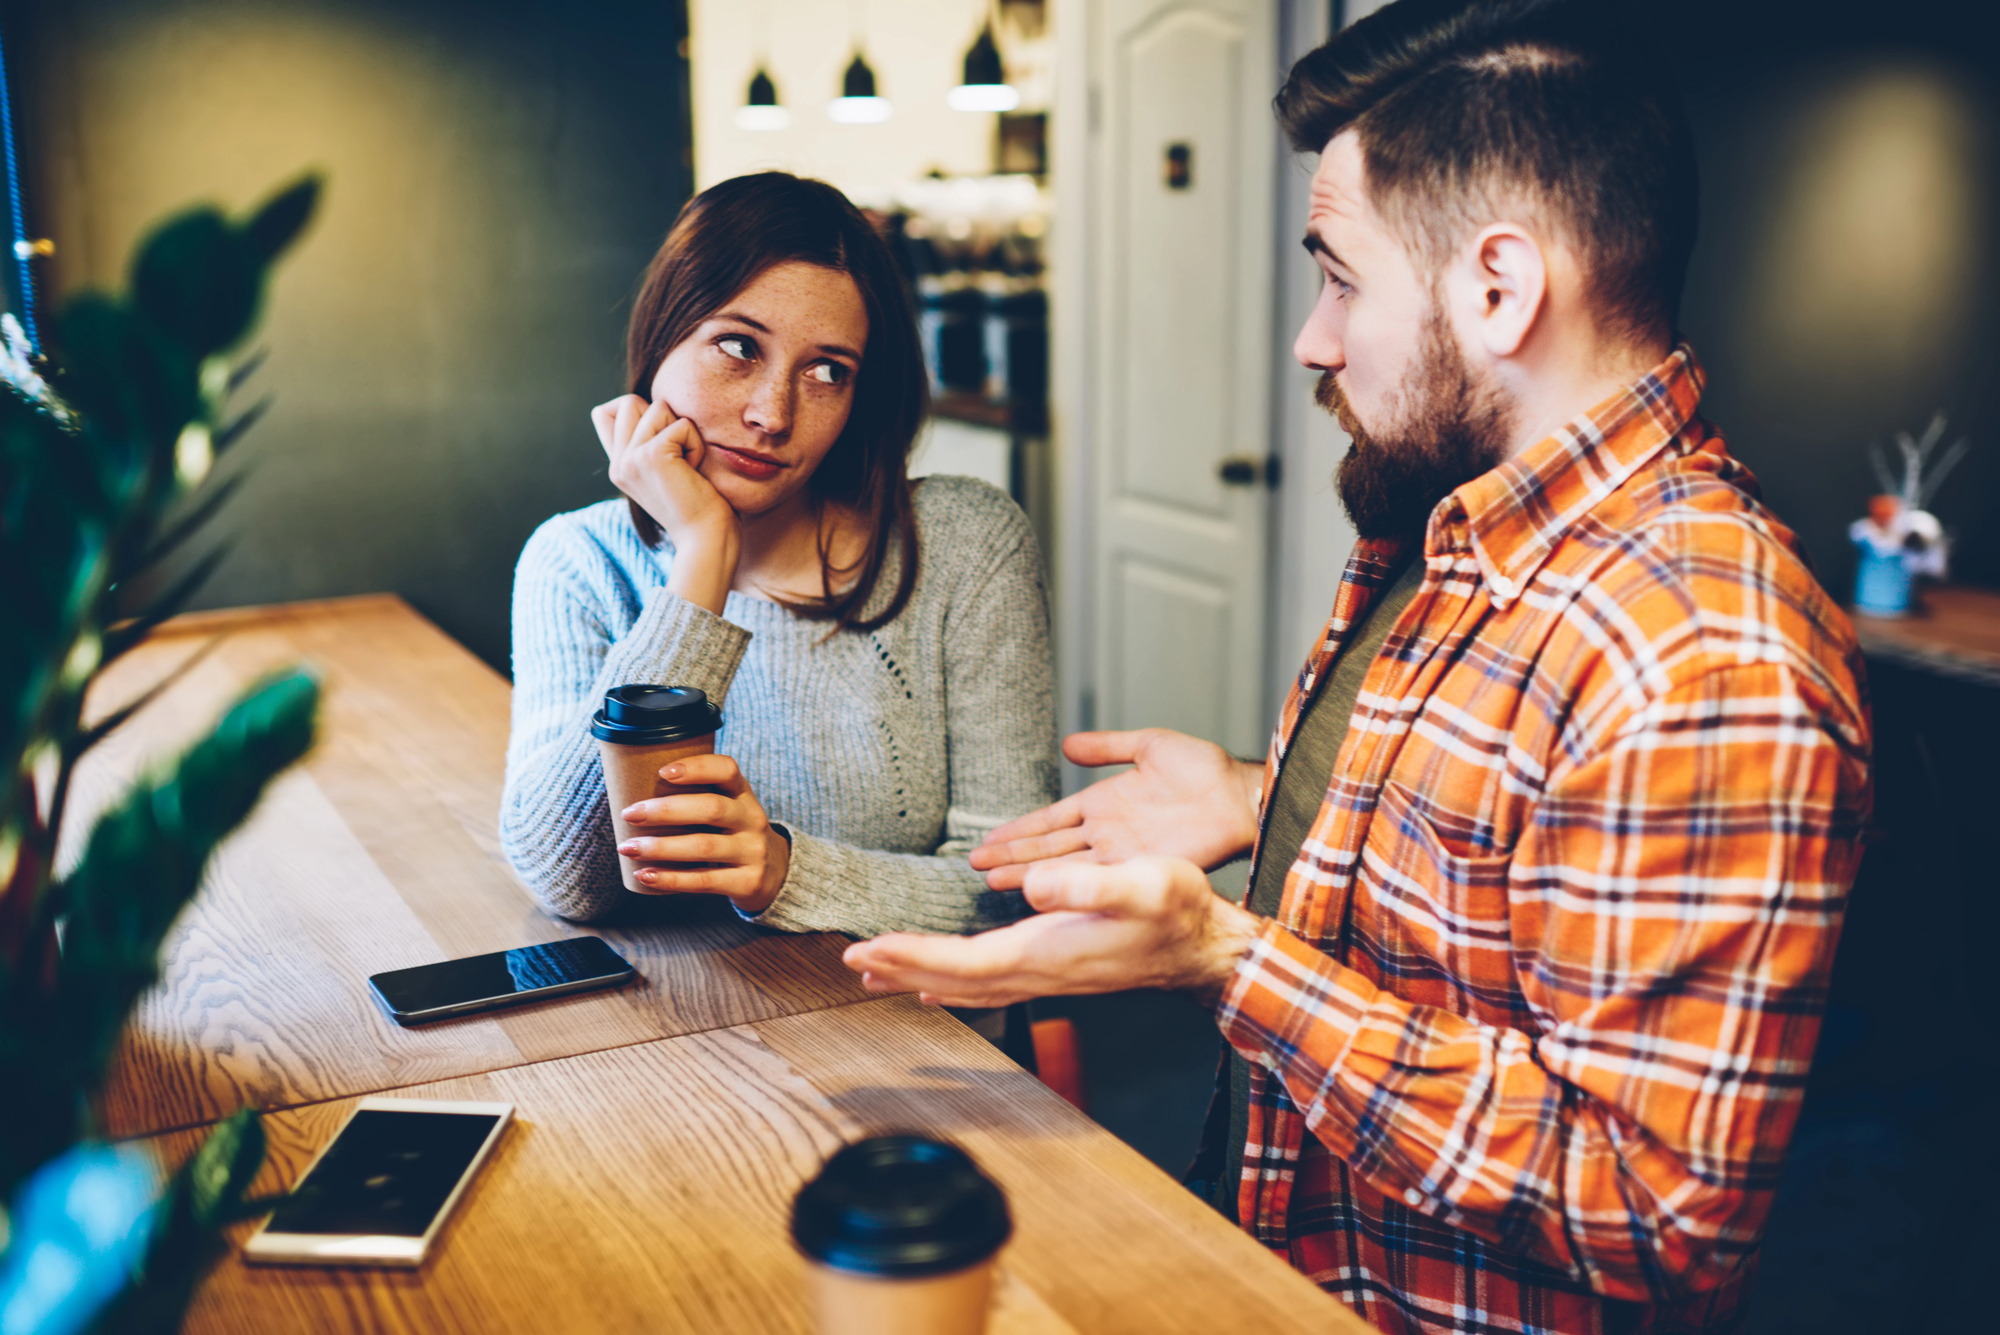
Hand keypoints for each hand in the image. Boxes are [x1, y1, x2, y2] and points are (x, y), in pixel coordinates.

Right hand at [592, 394, 738, 612]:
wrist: (707, 540)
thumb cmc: (700, 507)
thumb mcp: (668, 473)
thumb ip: (652, 444)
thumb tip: (657, 407)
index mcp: (619, 467)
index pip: (605, 413)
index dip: (636, 412)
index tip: (664, 443)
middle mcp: (619, 463)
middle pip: (629, 402)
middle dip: (664, 419)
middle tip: (680, 457)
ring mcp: (630, 459)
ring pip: (657, 406)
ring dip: (684, 431)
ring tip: (688, 465)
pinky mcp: (651, 456)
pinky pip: (681, 425)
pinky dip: (696, 444)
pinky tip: (695, 472)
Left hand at [615, 753, 787, 912]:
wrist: (773, 873)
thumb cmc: (730, 834)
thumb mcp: (726, 808)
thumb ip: (693, 798)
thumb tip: (627, 790)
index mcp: (742, 793)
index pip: (726, 769)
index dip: (696, 767)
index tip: (662, 772)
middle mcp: (752, 818)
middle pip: (711, 809)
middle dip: (666, 810)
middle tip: (629, 813)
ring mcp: (753, 851)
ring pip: (704, 846)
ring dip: (661, 847)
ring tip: (628, 848)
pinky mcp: (747, 881)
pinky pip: (705, 880)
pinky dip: (671, 879)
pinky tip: (646, 875)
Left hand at [843, 856, 1262, 1008]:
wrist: (1207, 948)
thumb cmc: (1179, 911)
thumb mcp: (1141, 883)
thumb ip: (1087, 885)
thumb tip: (1034, 886)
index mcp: (1047, 952)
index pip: (963, 963)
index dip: (912, 956)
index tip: (868, 949)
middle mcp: (1040, 973)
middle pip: (955, 980)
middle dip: (901, 969)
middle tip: (851, 960)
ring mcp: (1048, 977)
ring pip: (969, 987)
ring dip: (920, 977)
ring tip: (879, 973)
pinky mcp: (1056, 971)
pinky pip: (990, 984)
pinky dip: (955, 982)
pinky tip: (942, 982)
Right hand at [967, 729, 1262, 889]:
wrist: (1238, 796)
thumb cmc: (1203, 770)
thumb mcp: (1148, 746)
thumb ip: (1107, 746)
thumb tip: (1068, 744)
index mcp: (1103, 804)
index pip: (1050, 820)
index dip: (1018, 830)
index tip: (987, 839)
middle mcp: (1105, 833)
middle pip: (1048, 847)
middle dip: (1010, 856)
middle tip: (975, 864)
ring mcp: (1119, 853)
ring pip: (1063, 865)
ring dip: (1028, 872)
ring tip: (992, 879)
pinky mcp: (1137, 867)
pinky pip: (1094, 877)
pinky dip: (1065, 884)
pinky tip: (1039, 890)